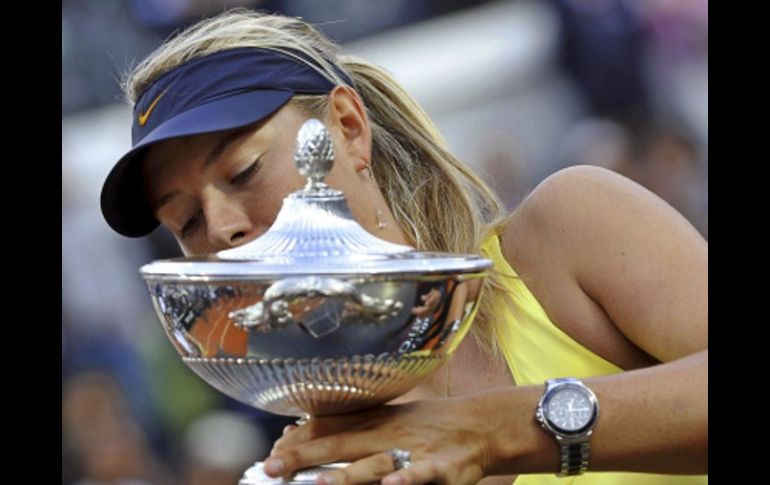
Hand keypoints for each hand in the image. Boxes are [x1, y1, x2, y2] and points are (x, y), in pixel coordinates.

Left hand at [264, 395, 510, 484]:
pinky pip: (422, 475)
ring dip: (347, 475)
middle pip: (340, 445)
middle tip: (271, 467)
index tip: (270, 453)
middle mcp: (389, 433)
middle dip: (304, 457)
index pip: (327, 427)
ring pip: (376, 464)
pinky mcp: (442, 468)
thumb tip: (300, 431)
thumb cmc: (427, 426)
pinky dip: (406, 480)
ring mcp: (414, 450)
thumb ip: (348, 427)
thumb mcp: (387, 419)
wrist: (480, 425)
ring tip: (318, 484)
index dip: (297, 440)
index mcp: (373, 421)